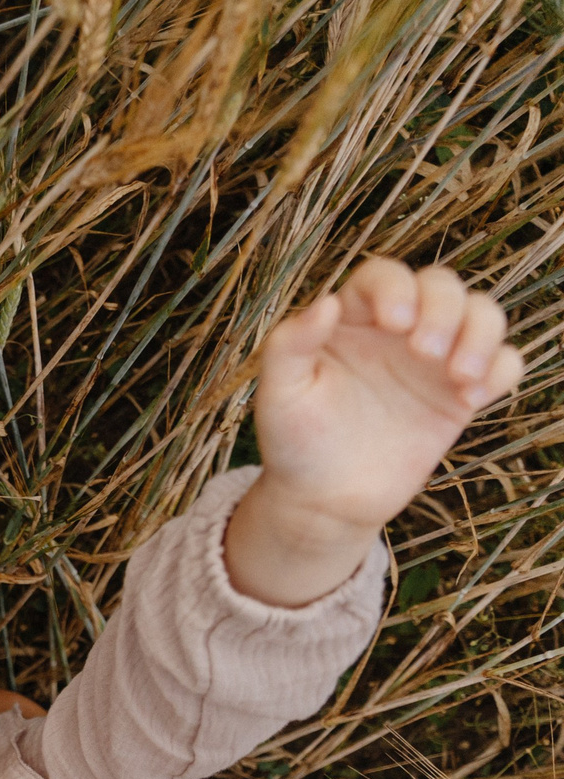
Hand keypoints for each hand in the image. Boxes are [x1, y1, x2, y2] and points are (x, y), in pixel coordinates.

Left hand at [251, 258, 523, 537]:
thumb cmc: (293, 442)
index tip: (394, 322)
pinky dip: (501, 370)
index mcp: (351, 320)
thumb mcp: (280, 395)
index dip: (396, 287)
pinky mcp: (459, 394)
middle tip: (425, 352)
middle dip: (444, 309)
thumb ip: (290, 346)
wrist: (324, 499)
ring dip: (481, 333)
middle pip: (441, 286)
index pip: (384, 276)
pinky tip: (472, 398)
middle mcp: (397, 331)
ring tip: (458, 376)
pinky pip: (503, 363)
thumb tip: (326, 303)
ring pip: (482, 314)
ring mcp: (433, 360)